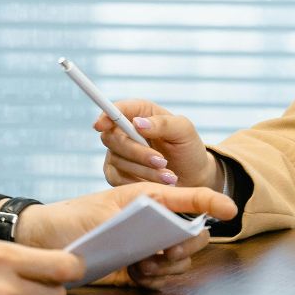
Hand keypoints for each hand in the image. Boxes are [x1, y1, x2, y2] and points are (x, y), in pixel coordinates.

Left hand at [17, 182, 236, 288]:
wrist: (47, 241)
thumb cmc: (73, 217)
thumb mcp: (104, 212)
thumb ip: (138, 220)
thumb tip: (165, 233)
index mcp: (150, 197)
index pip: (190, 197)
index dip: (213, 202)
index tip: (231, 210)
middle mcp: (154, 220)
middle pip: (193, 234)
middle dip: (187, 245)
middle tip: (166, 251)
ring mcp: (148, 244)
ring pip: (180, 259)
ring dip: (168, 266)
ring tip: (142, 265)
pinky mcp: (138, 266)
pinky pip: (162, 277)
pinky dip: (156, 280)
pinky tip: (137, 276)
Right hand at [95, 99, 218, 189]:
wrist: (192, 178)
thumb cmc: (188, 149)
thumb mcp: (184, 131)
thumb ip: (163, 123)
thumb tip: (138, 123)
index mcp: (140, 113)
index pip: (117, 109)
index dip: (106, 116)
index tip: (102, 125)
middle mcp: (125, 131)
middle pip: (112, 137)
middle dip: (137, 152)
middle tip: (162, 162)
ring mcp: (118, 153)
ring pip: (117, 160)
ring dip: (144, 170)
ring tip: (169, 177)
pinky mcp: (117, 174)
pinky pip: (117, 179)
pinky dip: (137, 182)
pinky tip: (155, 185)